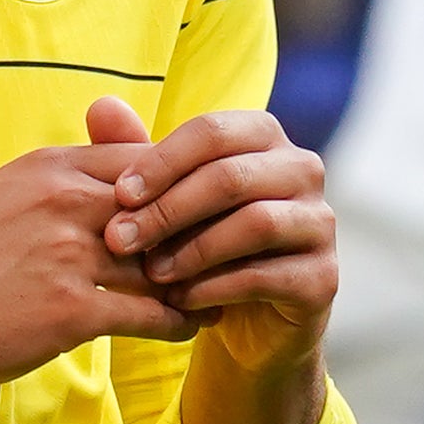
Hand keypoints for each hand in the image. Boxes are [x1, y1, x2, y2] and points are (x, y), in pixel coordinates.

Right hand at [0, 116, 200, 389]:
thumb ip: (50, 191)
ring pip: (166, 261)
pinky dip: (180, 321)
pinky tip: (192, 328)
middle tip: (236, 247)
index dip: (180, 185)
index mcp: (48, 167)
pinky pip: (150, 314)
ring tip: (225, 290)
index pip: (144, 161)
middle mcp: (65, 202)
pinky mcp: (68, 311)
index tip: (204, 206)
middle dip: (204, 227)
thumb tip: (90, 191)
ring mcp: (69, 256)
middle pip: (167, 206)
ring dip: (201, 277)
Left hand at [81, 93, 336, 371]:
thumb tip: (100, 105)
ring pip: (256, 223)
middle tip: (118, 239)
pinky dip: (216, 287)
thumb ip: (135, 154)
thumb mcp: (162, 199)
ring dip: (193, 250)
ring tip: (151, 272)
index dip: (162, 161)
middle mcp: (302, 171)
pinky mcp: (323, 277)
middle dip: (167, 209)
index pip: (213, 131)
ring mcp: (319, 224)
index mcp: (264, 138)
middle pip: (232, 176)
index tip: (118, 195)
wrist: (243, 319)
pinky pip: (268, 275)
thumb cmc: (198, 242)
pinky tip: (179, 299)